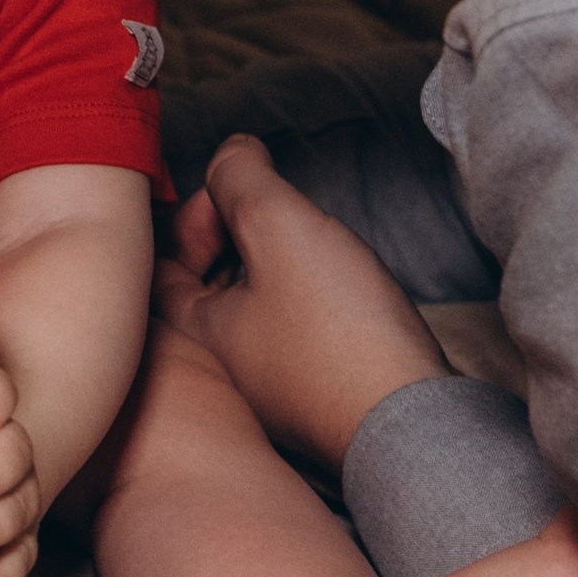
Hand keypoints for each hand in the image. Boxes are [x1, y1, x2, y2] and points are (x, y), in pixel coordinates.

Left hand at [155, 133, 448, 473]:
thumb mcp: (279, 228)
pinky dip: (307, 299)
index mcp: (199, 334)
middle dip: (231, 236)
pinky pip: (298, 335)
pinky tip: (341, 284)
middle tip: (268, 208)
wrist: (416, 425)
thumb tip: (231, 151)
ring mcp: (277, 389)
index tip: (234, 192)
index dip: (190, 216)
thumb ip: (243, 180)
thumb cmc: (340, 334)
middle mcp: (228, 369)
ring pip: (255, 310)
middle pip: (206, 287)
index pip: (161, 266)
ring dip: (271, 266)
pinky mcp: (324, 397)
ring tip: (307, 239)